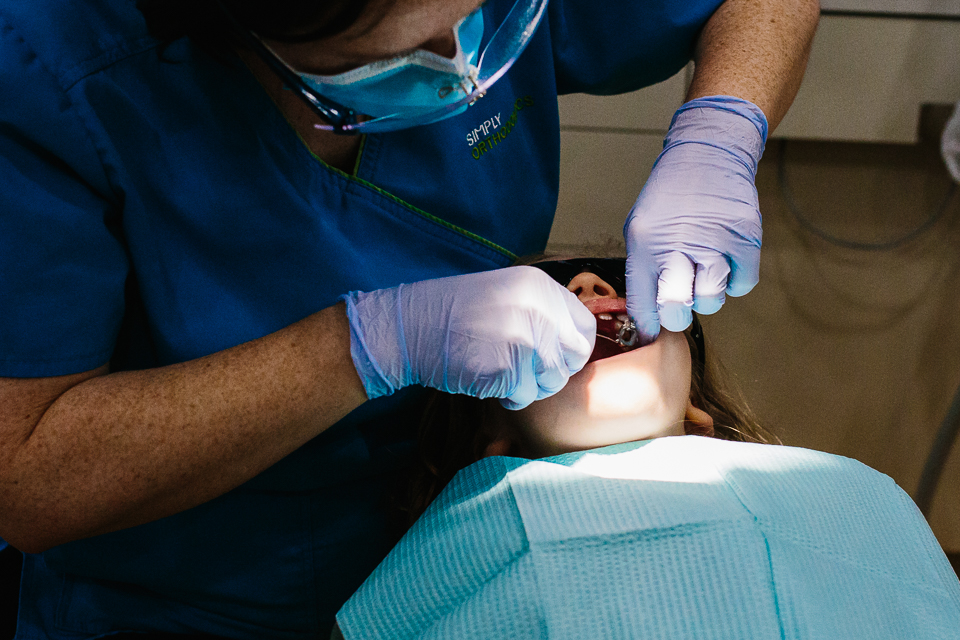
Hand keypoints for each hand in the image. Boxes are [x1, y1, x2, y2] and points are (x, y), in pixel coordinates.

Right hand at [342, 266, 595, 409]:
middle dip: (554, 370)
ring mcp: (523, 339)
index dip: (571, 347)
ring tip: (503, 372)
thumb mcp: (506, 294)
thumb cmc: (456, 314)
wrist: (410, 327)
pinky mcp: (506, 369)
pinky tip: (486, 379)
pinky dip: (508, 396)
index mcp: (539, 287)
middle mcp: (537, 310)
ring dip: (531, 385)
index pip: (584, 326)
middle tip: (527, 370)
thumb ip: (542, 312)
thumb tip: (574, 343)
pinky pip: (525, 396)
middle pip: (574, 356)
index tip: (553, 355)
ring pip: (552, 380)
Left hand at [624, 95, 767, 342]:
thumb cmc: (672, 196)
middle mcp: (679, 242)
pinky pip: (741, 285)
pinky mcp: (746, 238)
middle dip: (677, 314)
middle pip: (677, 308)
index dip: (650, 323)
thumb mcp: (642, 227)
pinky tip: (725, 260)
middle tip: (680, 302)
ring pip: (711, 300)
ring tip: (703, 269)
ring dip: (707, 294)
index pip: (643, 301)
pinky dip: (734, 280)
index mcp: (646, 242)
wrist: (709, 154)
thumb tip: (650, 316)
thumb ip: (645, 269)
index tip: (654, 330)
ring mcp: (715, 241)